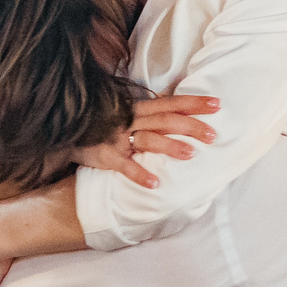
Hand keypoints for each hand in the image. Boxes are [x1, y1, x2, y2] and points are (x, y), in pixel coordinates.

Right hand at [74, 93, 217, 189]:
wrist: (68, 132)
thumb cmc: (104, 122)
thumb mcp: (126, 111)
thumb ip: (150, 111)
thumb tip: (180, 108)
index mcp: (138, 108)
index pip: (171, 102)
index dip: (194, 103)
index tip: (218, 104)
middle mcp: (130, 120)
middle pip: (165, 120)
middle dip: (190, 126)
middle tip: (212, 134)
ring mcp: (118, 138)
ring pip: (148, 140)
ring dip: (170, 147)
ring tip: (191, 154)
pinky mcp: (107, 156)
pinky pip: (124, 166)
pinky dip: (139, 174)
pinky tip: (155, 183)